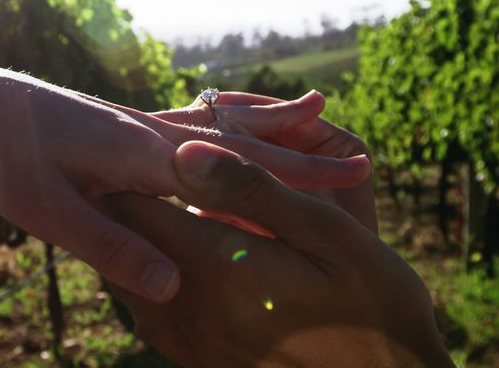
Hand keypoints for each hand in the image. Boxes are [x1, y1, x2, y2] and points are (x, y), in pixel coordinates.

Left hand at [0, 62, 370, 302]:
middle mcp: (149, 130)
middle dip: (301, 151)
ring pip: (221, 123)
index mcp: (139, 152)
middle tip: (360, 155)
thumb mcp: (42, 209)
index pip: (237, 169)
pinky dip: (231, 120)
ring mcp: (137, 122)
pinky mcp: (123, 122)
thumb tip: (171, 287)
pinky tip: (237, 119)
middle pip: (242, 139)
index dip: (297, 178)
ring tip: (317, 111)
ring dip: (273, 125)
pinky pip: (193, 120)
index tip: (355, 178)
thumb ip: (108, 245)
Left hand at [101, 141, 451, 367]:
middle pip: (124, 241)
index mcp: (216, 268)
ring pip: (131, 278)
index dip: (136, 171)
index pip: (131, 207)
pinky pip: (152, 311)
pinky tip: (199, 260)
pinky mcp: (198, 362)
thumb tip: (183, 151)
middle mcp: (188, 311)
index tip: (158, 151)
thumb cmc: (375, 304)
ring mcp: (189, 344)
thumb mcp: (327, 234)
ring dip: (148, 240)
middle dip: (136, 201)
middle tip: (167, 175)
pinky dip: (161, 277)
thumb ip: (250, 192)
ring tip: (182, 210)